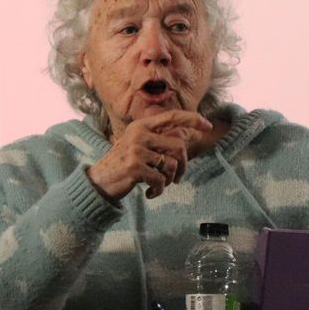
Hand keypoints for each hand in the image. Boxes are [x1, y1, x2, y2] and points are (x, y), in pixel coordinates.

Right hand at [87, 110, 211, 199]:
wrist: (99, 181)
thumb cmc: (123, 164)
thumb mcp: (139, 146)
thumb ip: (160, 139)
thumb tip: (190, 134)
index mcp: (141, 125)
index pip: (172, 116)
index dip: (193, 119)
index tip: (208, 126)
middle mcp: (139, 134)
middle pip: (178, 145)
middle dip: (183, 165)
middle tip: (178, 178)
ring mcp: (136, 149)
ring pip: (171, 164)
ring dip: (169, 180)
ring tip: (159, 185)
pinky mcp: (135, 167)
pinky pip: (161, 180)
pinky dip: (158, 190)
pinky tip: (150, 193)